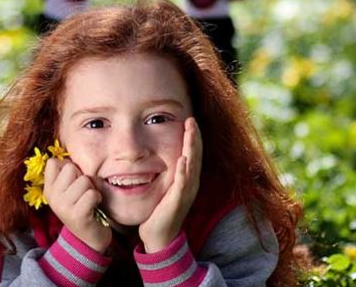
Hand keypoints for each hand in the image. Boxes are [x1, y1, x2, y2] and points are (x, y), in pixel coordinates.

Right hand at [43, 158, 111, 252]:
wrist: (89, 239)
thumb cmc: (82, 207)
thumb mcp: (69, 191)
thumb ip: (67, 174)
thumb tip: (68, 155)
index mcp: (49, 189)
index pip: (54, 162)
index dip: (69, 167)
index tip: (73, 182)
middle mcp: (52, 197)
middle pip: (71, 168)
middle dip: (83, 178)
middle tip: (83, 193)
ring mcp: (63, 207)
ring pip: (84, 180)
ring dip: (92, 189)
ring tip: (89, 201)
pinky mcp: (76, 215)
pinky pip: (92, 194)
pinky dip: (97, 199)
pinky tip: (94, 208)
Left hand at [138, 117, 201, 252]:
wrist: (159, 235)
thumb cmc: (160, 210)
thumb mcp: (165, 186)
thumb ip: (167, 172)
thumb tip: (163, 155)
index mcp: (188, 179)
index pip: (193, 154)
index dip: (192, 137)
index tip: (190, 120)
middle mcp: (190, 184)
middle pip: (196, 156)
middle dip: (194, 138)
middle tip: (192, 120)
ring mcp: (186, 193)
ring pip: (192, 166)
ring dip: (192, 149)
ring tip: (191, 132)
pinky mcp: (177, 202)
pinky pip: (182, 184)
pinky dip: (183, 171)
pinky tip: (182, 160)